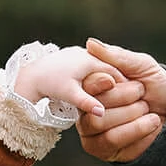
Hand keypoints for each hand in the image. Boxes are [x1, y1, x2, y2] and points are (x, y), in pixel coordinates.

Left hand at [8, 42, 132, 119]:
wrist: (30, 74)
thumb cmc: (51, 84)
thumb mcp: (70, 94)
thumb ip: (87, 102)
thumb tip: (101, 113)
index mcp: (90, 61)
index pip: (116, 73)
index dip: (125, 86)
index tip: (134, 97)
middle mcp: (87, 53)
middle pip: (110, 67)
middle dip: (119, 81)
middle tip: (130, 94)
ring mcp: (79, 52)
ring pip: (100, 65)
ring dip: (108, 76)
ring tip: (116, 91)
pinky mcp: (72, 54)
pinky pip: (91, 63)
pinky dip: (96, 73)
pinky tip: (98, 85)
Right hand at [72, 38, 165, 161]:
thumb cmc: (157, 86)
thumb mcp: (142, 66)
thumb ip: (118, 57)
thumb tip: (91, 43)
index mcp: (92, 89)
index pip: (86, 88)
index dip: (107, 87)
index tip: (125, 82)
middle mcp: (86, 111)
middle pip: (94, 112)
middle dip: (127, 102)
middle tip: (143, 96)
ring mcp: (93, 133)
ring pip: (103, 129)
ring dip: (134, 119)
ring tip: (149, 112)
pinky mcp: (104, 151)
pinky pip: (114, 143)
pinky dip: (138, 133)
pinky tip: (151, 126)